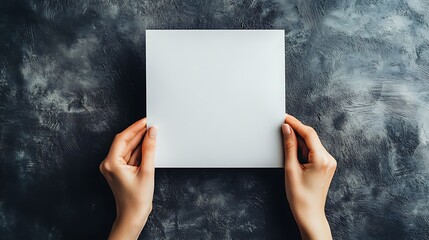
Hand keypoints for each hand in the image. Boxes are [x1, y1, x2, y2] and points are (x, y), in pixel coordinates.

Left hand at [99, 118, 156, 239]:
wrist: (133, 216)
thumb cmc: (136, 200)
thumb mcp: (146, 171)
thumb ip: (149, 149)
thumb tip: (152, 133)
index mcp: (111, 163)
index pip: (122, 139)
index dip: (135, 128)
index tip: (145, 121)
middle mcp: (109, 164)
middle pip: (125, 142)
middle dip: (138, 134)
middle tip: (151, 126)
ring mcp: (114, 167)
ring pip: (128, 148)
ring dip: (139, 142)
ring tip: (152, 135)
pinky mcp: (120, 170)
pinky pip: (129, 156)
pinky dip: (139, 151)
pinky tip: (148, 146)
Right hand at [282, 114, 336, 239]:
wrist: (310, 214)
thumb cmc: (300, 197)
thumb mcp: (291, 169)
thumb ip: (289, 147)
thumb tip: (287, 129)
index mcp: (321, 159)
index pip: (308, 134)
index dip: (295, 123)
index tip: (284, 118)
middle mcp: (329, 159)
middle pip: (311, 137)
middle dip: (296, 131)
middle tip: (281, 126)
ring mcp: (329, 162)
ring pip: (311, 143)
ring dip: (298, 140)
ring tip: (285, 142)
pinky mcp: (325, 166)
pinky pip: (313, 151)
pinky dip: (303, 148)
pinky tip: (293, 151)